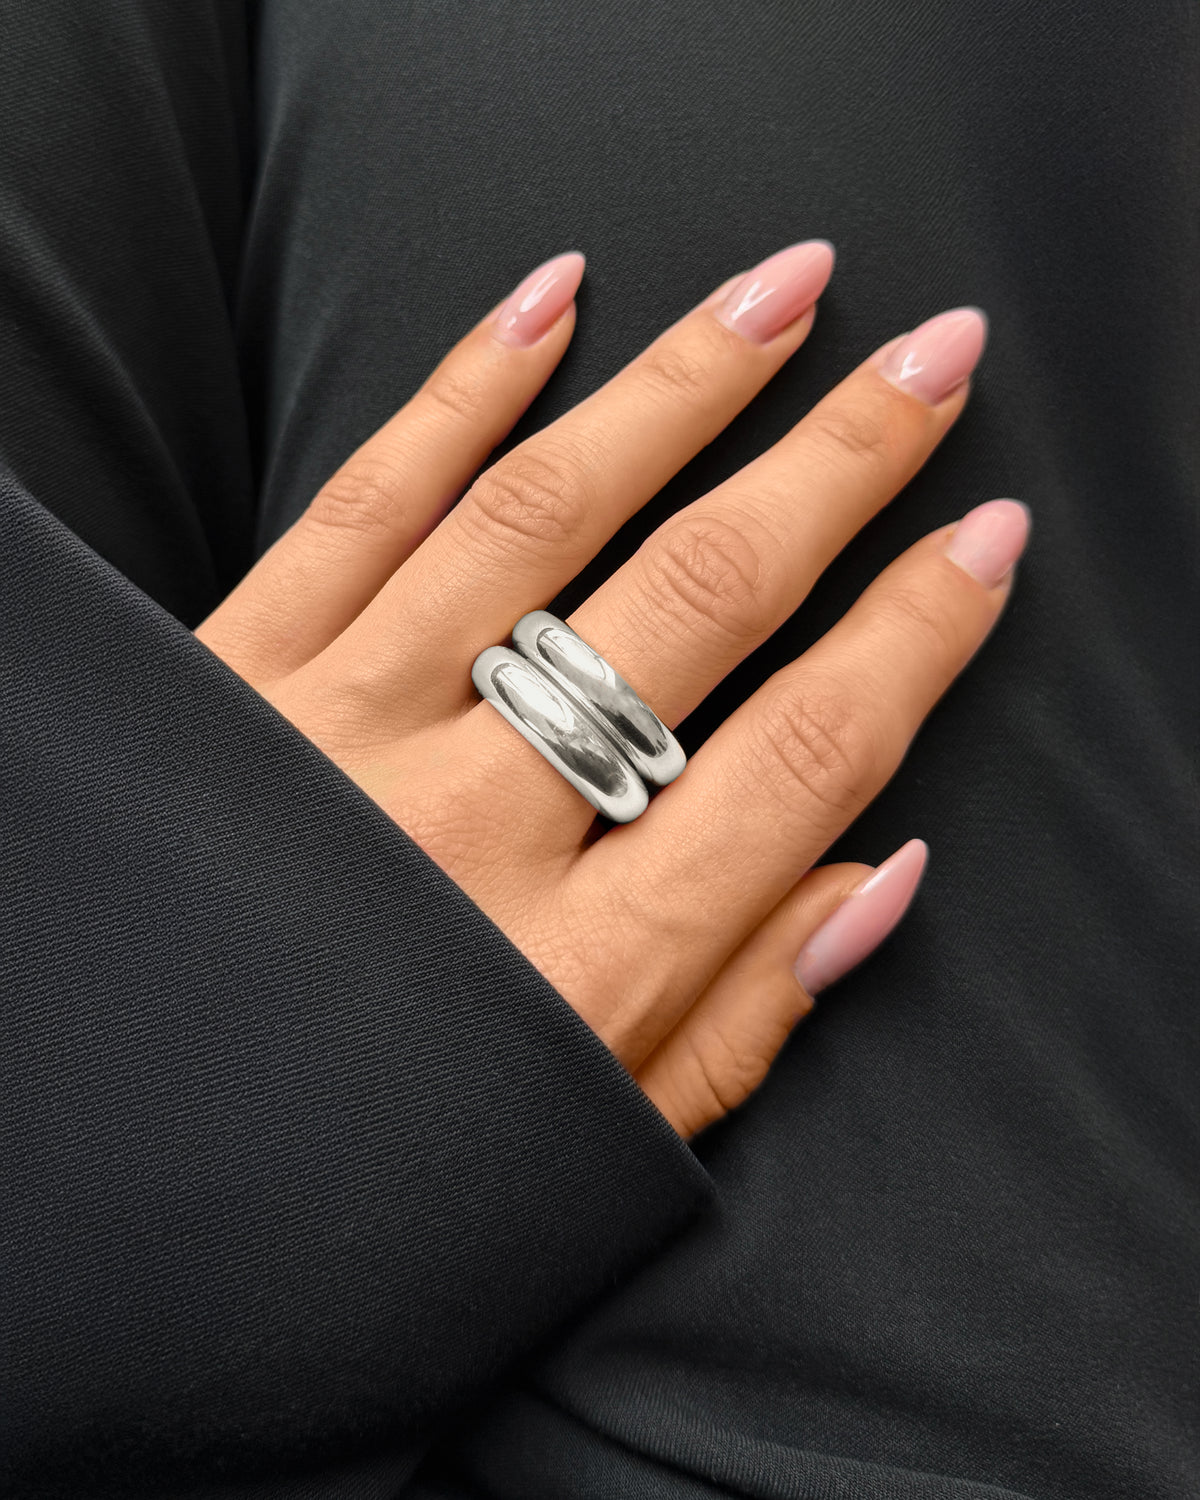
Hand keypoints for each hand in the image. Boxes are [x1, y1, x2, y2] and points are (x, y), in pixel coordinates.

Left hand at [195, 243, 1028, 1138]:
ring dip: (680, 386)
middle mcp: (467, 828)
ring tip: (783, 291)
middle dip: (839, 465)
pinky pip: (366, 501)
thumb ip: (738, 1022)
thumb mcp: (583, 1143)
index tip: (982, 545)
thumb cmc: (364, 1162)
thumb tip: (879, 874)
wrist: (118, 1149)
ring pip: (542, 516)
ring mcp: (337, 732)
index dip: (915, 638)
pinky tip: (549, 305)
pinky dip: (463, 392)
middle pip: (696, 602)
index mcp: (577, 966)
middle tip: (930, 361)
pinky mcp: (231, 673)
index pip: (801, 758)